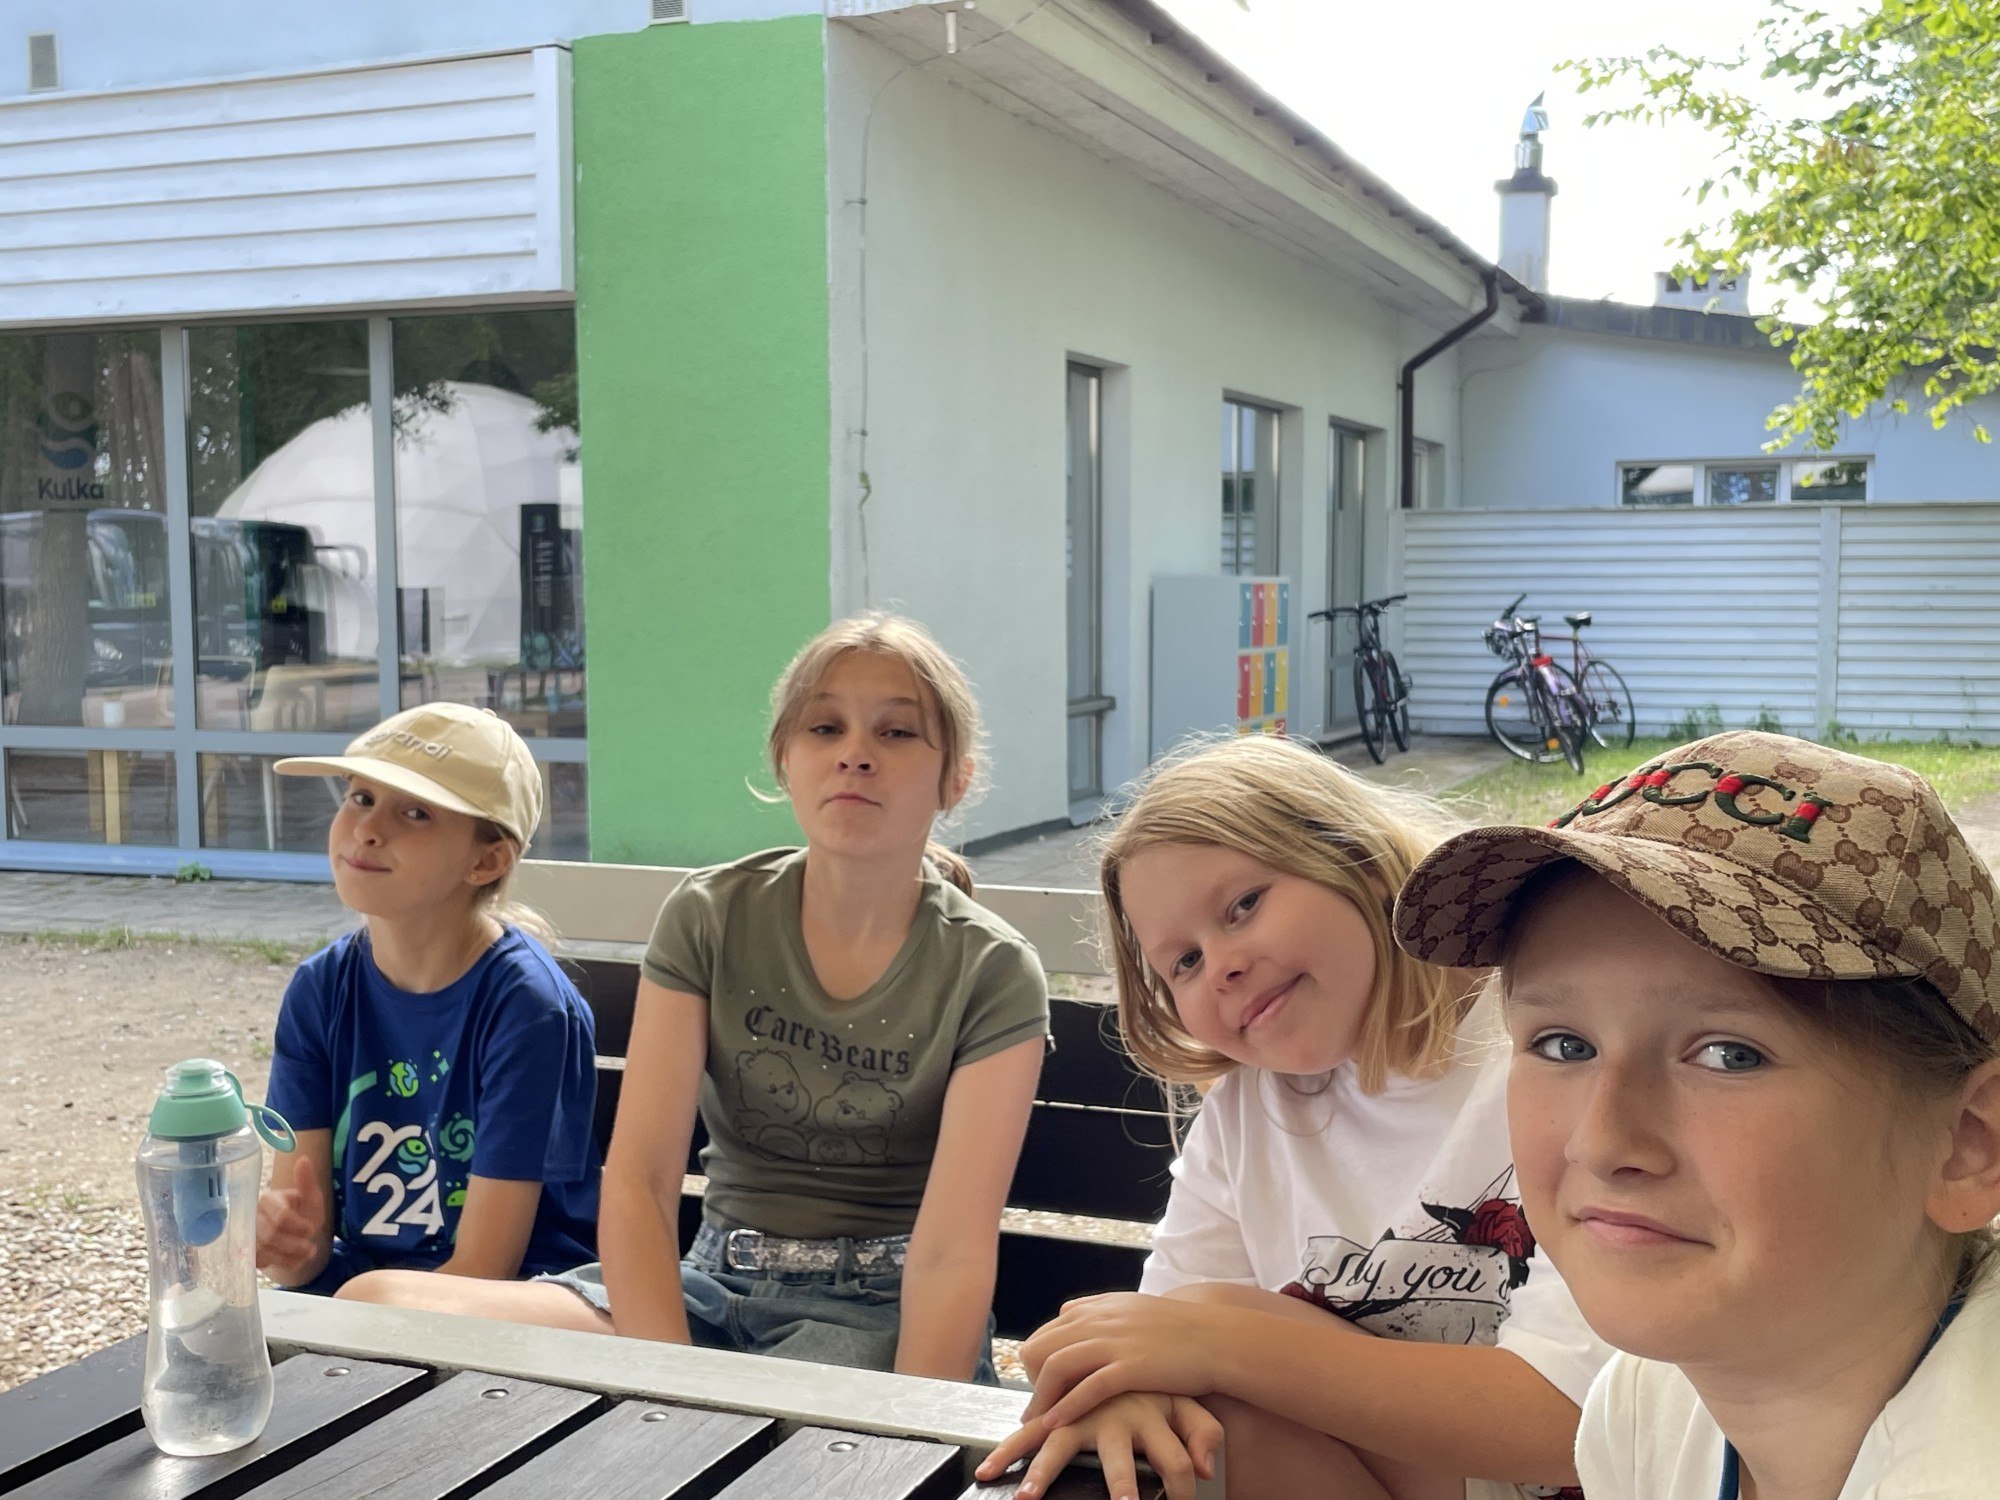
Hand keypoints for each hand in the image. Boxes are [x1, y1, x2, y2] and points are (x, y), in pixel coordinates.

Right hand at [256, 1169, 328, 1284]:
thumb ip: (307, 1182)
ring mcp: (247, 1236)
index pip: (279, 1216)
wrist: (294, 1235)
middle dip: (294, 1244)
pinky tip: (295, 1261)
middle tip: (311, 1248)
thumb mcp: (310, 1199)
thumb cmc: (302, 1213)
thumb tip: (304, 1159)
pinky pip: (262, 1263)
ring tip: (307, 1253)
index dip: (297, 1225)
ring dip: (290, 1255)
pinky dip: (282, 1264)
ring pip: (265, 1251)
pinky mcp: (247, 1254)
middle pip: (270, 1235)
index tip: (313, 1229)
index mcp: (267, 1200)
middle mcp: (252, 1217)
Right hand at [976, 1392, 1220, 1499]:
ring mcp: (1082, 1415)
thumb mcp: (1189, 1405)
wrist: (1133, 1340)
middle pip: (1119, 1461)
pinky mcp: (1058, 1415)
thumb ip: (1203, 1434)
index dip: (1185, 1489)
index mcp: (1152, 1416)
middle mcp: (1115, 1417)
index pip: (1176, 1464)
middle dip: (1121, 1487)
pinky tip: (988, 1473)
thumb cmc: (1160, 1383)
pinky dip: (1010, 1451)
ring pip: (1060, 1445)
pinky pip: (1029, 1433)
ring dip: (1044, 1474)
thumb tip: (1208, 1470)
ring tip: (1026, 1499)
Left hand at [1021, 1294, 1227, 1430]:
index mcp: (1097, 1308)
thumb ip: (1097, 1309)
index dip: (1037, 1363)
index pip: (1045, 1332)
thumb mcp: (1131, 1306)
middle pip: (1041, 1347)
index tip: (1040, 1387)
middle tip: (1037, 1407)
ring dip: (1041, 1397)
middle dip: (1031, 1380)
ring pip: (1056, 1366)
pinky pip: (1086, 1388)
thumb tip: (1066, 1312)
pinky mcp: (1130, 1366)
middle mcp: (1099, 1320)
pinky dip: (1066, 1407)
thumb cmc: (1176, 1329)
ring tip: (1036, 1421)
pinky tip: (1055, 1423)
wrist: (1216, 1339)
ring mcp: (1114, 1342)